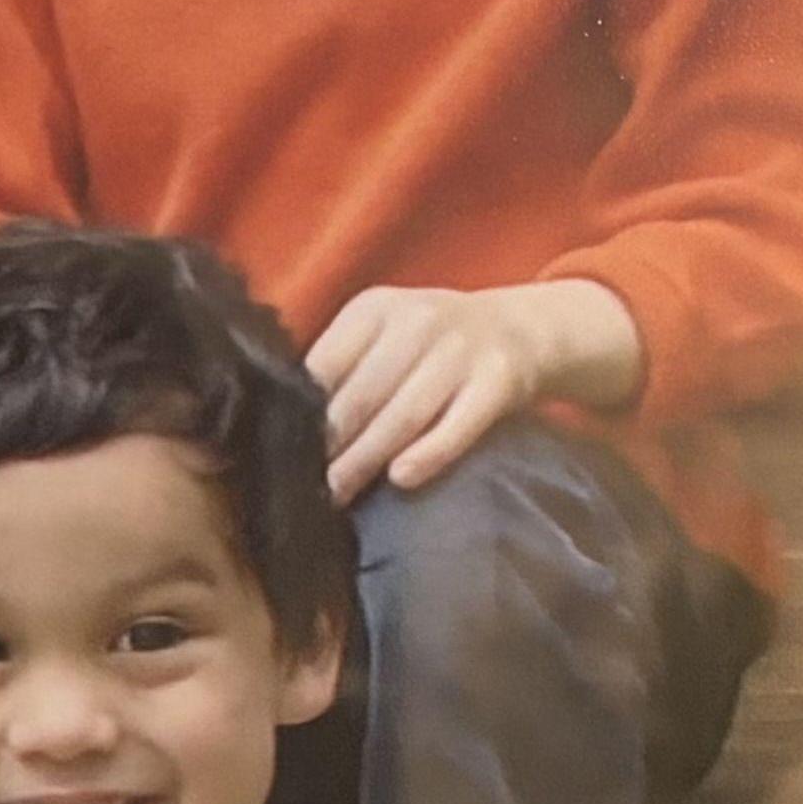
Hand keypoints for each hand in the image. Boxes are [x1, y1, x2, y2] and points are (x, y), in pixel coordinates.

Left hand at [302, 279, 638, 502]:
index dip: (300, 417)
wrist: (521, 329)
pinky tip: (401, 478)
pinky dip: (429, 453)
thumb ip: (341, 370)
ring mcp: (460, 349)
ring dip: (365, 460)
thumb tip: (283, 429)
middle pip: (359, 397)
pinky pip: (458, 425)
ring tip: (337, 494)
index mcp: (374, 309)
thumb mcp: (383, 337)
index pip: (323, 367)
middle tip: (303, 488)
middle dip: (328, 448)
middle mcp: (416, 321)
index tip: (281, 455)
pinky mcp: (499, 380)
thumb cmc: (430, 347)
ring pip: (402, 415)